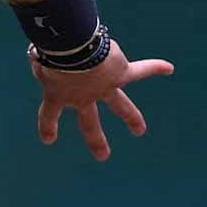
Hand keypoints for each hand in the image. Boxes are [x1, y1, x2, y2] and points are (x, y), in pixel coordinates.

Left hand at [31, 40, 173, 159]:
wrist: (72, 51)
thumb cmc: (51, 52)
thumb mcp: (39, 56)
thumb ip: (38, 58)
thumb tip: (38, 51)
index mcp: (57, 95)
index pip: (49, 114)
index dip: (48, 127)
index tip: (48, 141)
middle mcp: (82, 97)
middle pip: (89, 122)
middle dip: (96, 139)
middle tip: (103, 156)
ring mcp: (103, 89)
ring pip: (120, 106)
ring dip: (131, 118)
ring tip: (139, 130)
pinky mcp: (120, 74)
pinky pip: (141, 71)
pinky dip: (154, 67)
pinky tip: (168, 68)